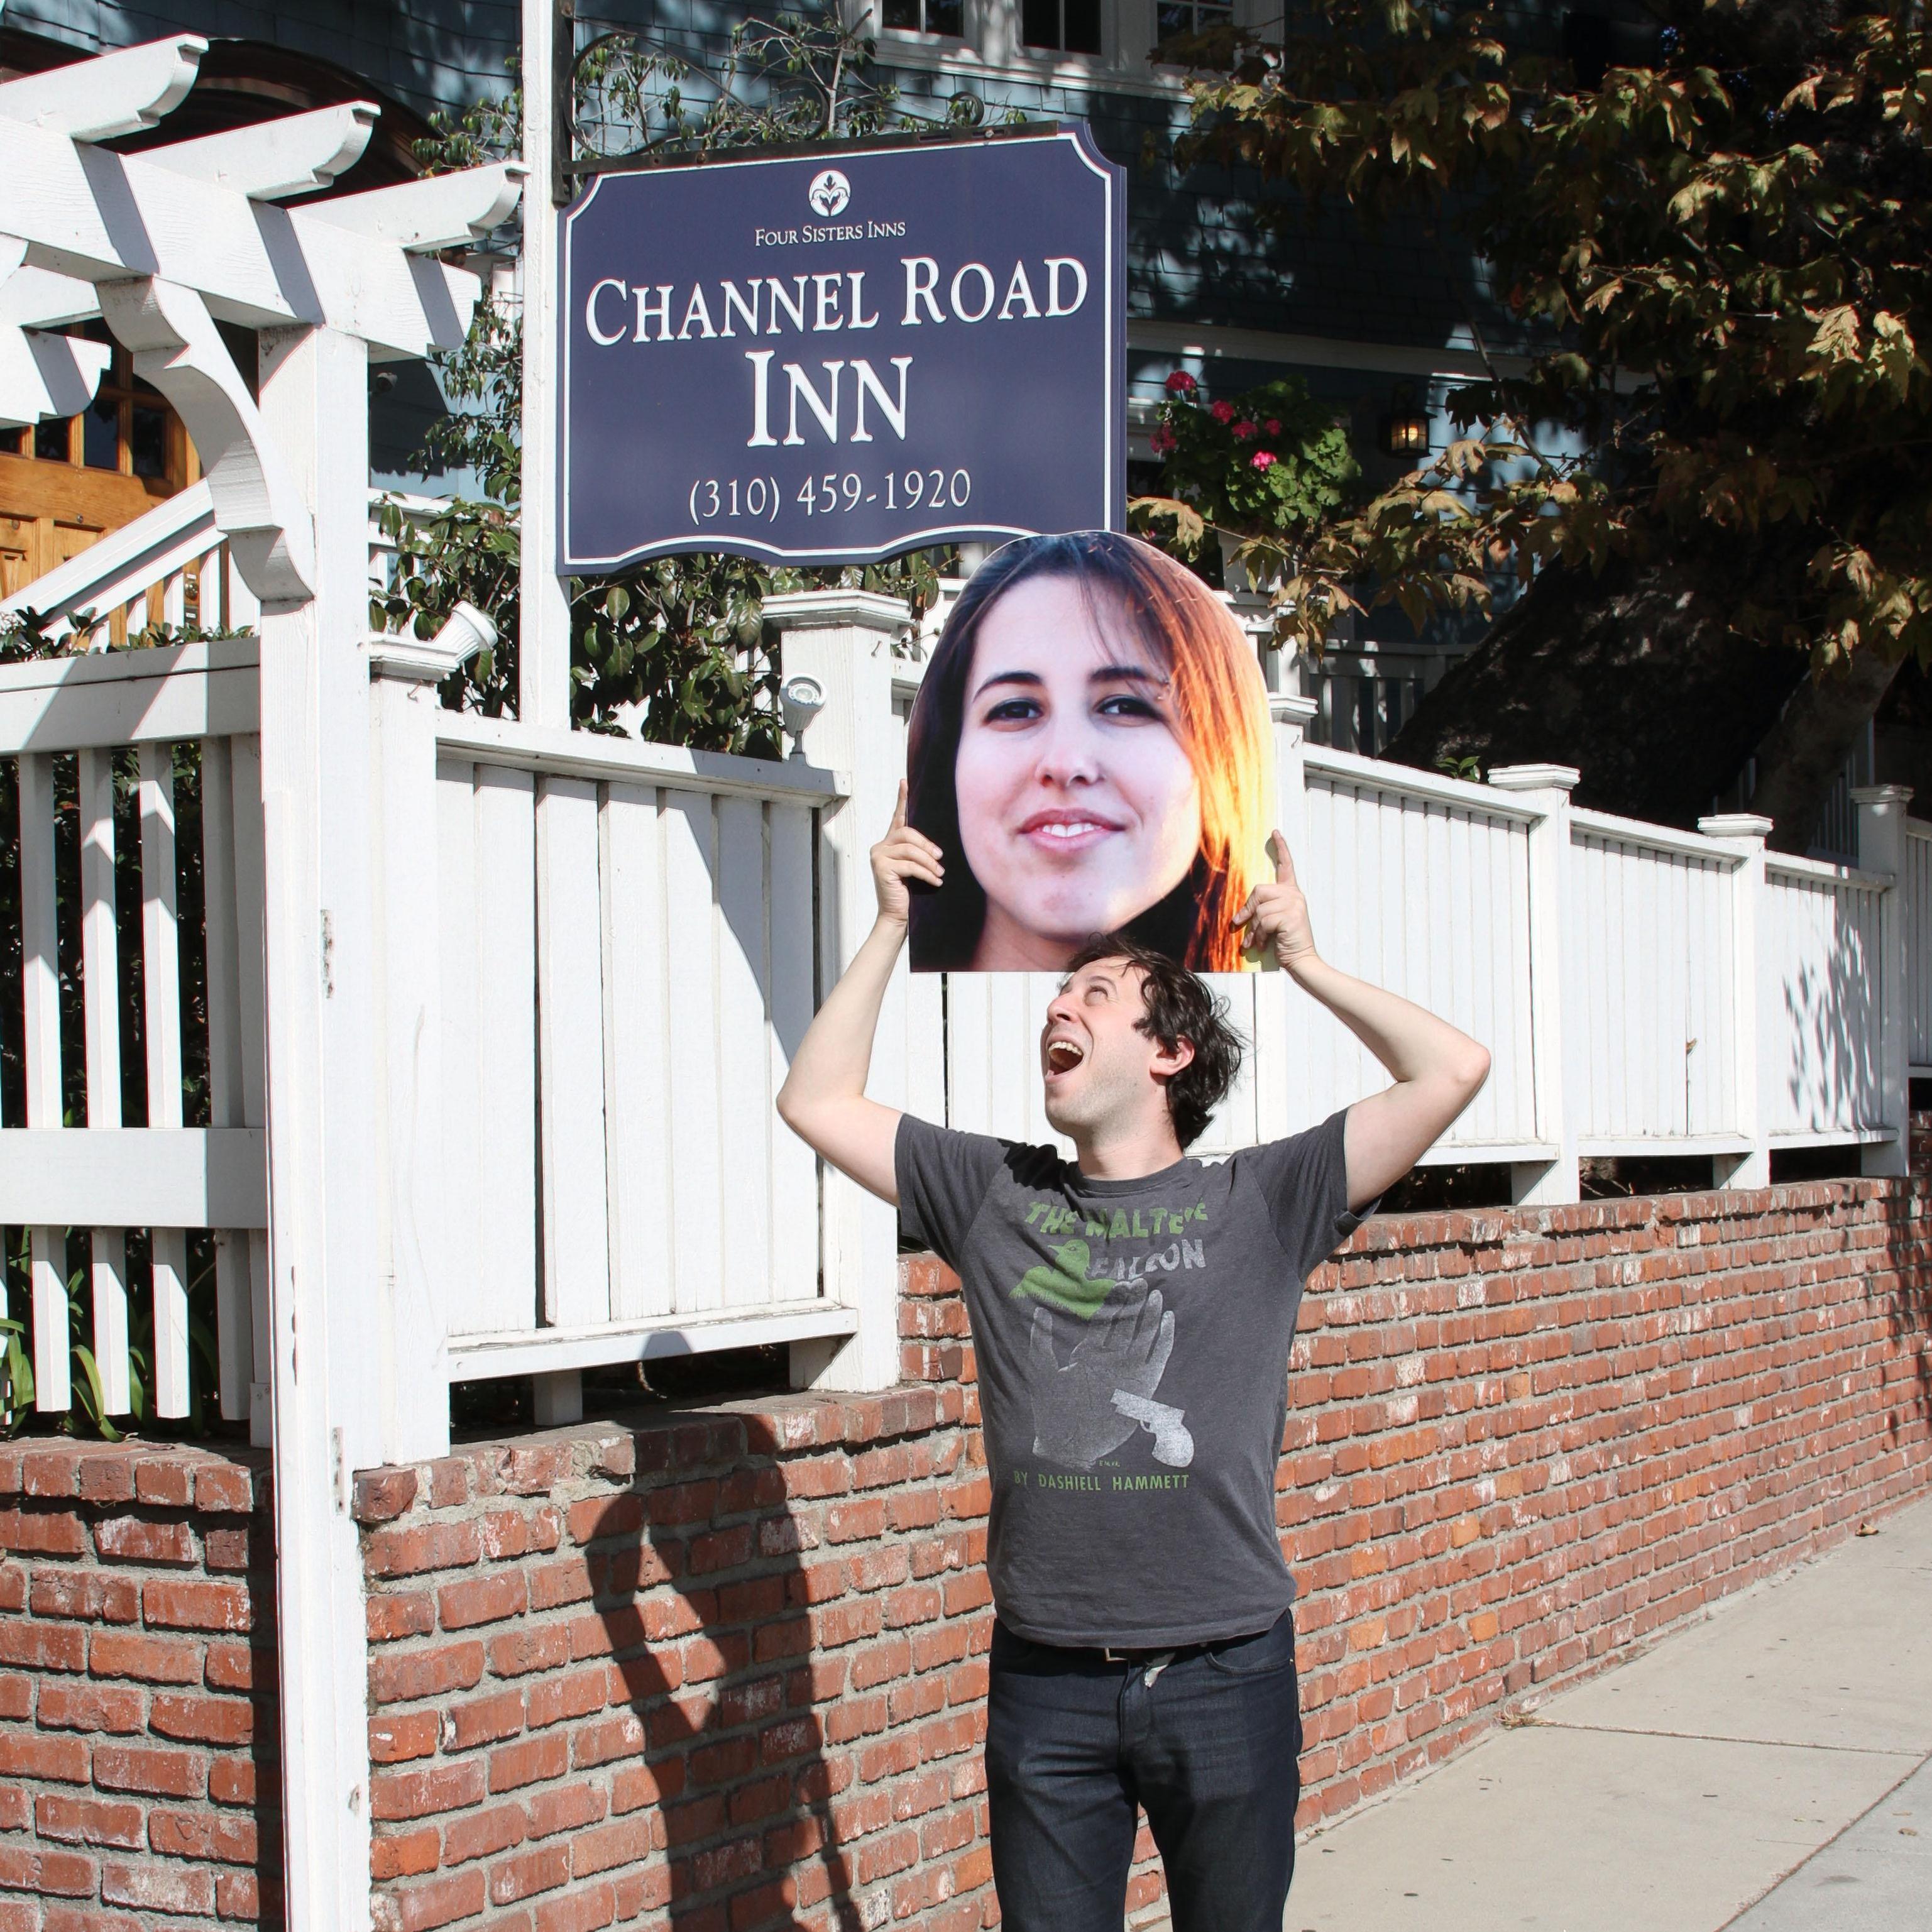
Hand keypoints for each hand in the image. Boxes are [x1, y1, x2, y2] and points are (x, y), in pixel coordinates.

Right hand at [870, 782, 943, 928]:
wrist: (897, 917)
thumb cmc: (910, 894)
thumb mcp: (916, 869)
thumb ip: (920, 854)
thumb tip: (937, 849)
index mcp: (889, 844)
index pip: (897, 818)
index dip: (901, 799)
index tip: (904, 781)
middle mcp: (880, 846)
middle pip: (907, 832)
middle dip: (927, 845)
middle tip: (940, 859)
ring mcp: (878, 856)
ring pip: (909, 848)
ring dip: (928, 862)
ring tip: (940, 873)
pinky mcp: (880, 867)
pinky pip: (909, 865)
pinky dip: (925, 873)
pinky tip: (935, 881)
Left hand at [1026, 1292, 1175, 1470]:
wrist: (1068, 1444)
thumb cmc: (1051, 1411)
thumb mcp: (1041, 1372)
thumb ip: (1040, 1341)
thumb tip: (1040, 1310)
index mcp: (1089, 1353)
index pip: (1104, 1320)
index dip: (1112, 1301)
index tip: (1119, 1282)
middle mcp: (1111, 1359)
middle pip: (1126, 1324)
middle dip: (1133, 1303)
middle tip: (1140, 1281)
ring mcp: (1128, 1371)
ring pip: (1143, 1336)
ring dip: (1150, 1316)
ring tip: (1156, 1295)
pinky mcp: (1143, 1384)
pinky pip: (1158, 1357)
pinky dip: (1165, 1339)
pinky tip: (1169, 1320)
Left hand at [1233, 831, 1318, 972]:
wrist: (1301, 960)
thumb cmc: (1285, 942)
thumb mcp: (1272, 922)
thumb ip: (1261, 911)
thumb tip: (1238, 916)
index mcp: (1292, 893)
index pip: (1286, 866)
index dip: (1281, 848)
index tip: (1275, 832)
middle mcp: (1295, 895)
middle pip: (1260, 891)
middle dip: (1248, 910)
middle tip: (1240, 924)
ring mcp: (1294, 905)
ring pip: (1260, 909)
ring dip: (1254, 929)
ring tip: (1257, 940)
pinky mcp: (1291, 916)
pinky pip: (1264, 921)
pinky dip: (1259, 935)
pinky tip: (1264, 944)